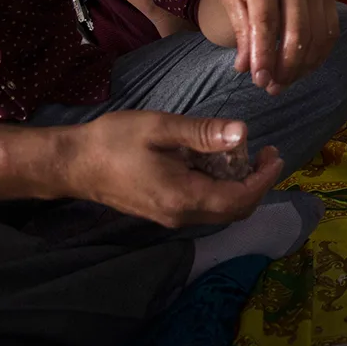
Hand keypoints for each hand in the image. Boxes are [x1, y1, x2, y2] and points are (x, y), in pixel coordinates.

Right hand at [57, 111, 283, 227]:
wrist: (73, 164)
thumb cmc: (113, 141)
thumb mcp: (160, 128)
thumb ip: (203, 133)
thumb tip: (243, 134)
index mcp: (183, 197)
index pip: (239, 200)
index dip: (263, 179)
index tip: (274, 154)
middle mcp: (180, 215)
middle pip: (234, 211)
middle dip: (256, 184)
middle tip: (264, 153)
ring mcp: (170, 217)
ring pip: (220, 211)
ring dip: (239, 187)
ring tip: (244, 154)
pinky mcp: (163, 211)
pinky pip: (204, 207)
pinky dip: (220, 188)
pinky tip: (216, 162)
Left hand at [220, 0, 338, 93]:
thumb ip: (242, 31)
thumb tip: (247, 68)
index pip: (267, 23)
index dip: (264, 55)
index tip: (259, 81)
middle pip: (297, 33)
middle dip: (286, 67)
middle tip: (271, 87)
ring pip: (317, 36)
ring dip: (302, 66)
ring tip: (284, 81)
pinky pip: (331, 31)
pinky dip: (319, 55)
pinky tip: (303, 67)